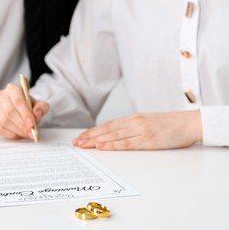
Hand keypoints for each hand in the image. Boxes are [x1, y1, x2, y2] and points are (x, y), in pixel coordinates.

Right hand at [0, 83, 49, 139]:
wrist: (21, 111)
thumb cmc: (29, 107)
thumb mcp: (39, 105)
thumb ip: (41, 108)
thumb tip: (37, 114)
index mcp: (13, 88)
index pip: (17, 101)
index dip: (25, 113)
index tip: (32, 124)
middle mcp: (1, 95)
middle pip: (9, 111)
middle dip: (21, 125)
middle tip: (31, 133)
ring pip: (4, 121)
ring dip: (17, 131)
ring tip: (26, 134)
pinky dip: (10, 134)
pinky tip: (18, 135)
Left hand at [73, 110, 202, 149]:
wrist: (189, 123)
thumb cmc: (170, 124)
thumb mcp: (148, 121)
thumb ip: (133, 126)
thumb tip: (117, 134)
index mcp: (133, 118)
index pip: (108, 125)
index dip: (93, 131)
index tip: (81, 136)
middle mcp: (134, 122)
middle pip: (106, 130)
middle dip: (89, 136)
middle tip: (75, 142)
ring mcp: (140, 131)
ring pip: (113, 136)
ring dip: (96, 141)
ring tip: (83, 145)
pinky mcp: (148, 140)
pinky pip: (126, 143)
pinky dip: (112, 145)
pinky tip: (102, 147)